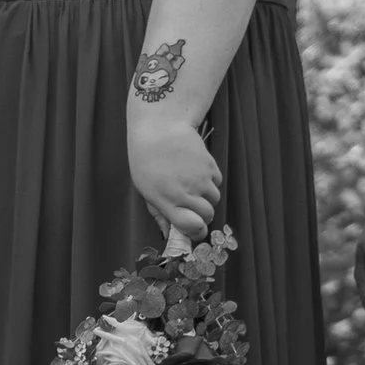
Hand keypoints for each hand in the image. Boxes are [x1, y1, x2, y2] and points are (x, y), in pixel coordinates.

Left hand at [126, 112, 221, 240]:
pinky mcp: (210, 166)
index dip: (197, 232)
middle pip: (208, 215)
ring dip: (207, 199)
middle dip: (203, 216)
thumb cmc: (147, 162)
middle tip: (194, 210)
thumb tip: (168, 233)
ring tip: (193, 188)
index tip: (196, 231)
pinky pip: (218, 182)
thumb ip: (159, 213)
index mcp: (167, 201)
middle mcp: (186, 192)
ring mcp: (200, 179)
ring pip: (215, 199)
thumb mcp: (145, 191)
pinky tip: (197, 174)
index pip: (192, 227)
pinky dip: (211, 183)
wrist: (160, 130)